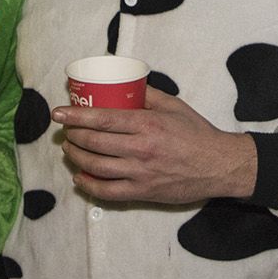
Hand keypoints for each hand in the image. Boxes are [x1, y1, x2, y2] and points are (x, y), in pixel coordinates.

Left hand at [55, 88, 256, 203]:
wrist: (219, 166)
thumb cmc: (198, 134)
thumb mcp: (174, 106)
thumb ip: (148, 95)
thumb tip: (125, 86)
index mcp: (147, 124)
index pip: (102, 119)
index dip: (76, 116)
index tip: (58, 113)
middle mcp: (141, 149)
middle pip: (94, 143)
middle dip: (73, 136)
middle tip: (66, 131)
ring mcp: (141, 173)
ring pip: (96, 167)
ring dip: (76, 158)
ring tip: (70, 150)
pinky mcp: (143, 192)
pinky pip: (108, 192)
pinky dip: (89, 185)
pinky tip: (81, 177)